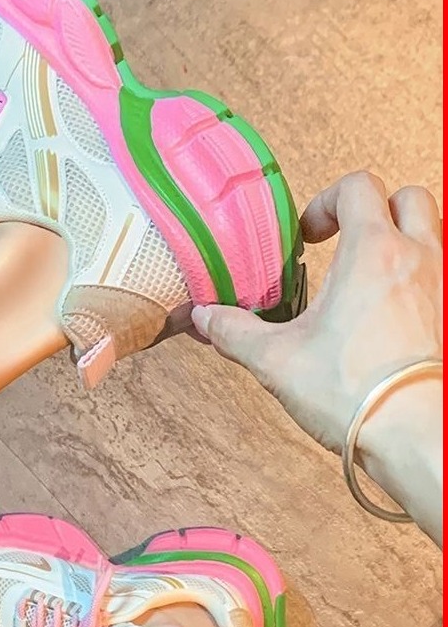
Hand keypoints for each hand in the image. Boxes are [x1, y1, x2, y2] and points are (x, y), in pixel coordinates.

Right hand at [191, 171, 441, 455]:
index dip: (326, 202)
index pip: (359, 186)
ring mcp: (445, 288)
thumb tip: (203, 318)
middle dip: (376, 210)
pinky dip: (421, 282)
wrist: (420, 440)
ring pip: (437, 233)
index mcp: (372, 252)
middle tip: (346, 243)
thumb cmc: (356, 394)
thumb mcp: (276, 360)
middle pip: (409, 197)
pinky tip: (394, 315)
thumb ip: (233, 332)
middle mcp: (419, 259)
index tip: (308, 238)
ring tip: (370, 277)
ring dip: (405, 241)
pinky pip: (444, 279)